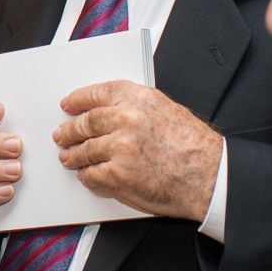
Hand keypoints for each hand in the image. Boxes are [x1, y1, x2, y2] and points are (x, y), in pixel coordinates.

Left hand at [54, 80, 221, 219]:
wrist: (209, 176)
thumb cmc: (192, 146)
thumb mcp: (165, 109)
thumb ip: (135, 107)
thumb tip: (108, 111)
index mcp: (137, 98)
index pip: (96, 93)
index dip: (78, 100)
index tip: (69, 105)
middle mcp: (125, 118)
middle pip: (85, 122)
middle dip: (70, 130)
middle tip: (62, 135)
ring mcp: (119, 147)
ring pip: (84, 150)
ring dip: (73, 155)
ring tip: (68, 157)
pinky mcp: (118, 174)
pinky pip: (91, 175)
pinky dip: (87, 176)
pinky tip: (87, 176)